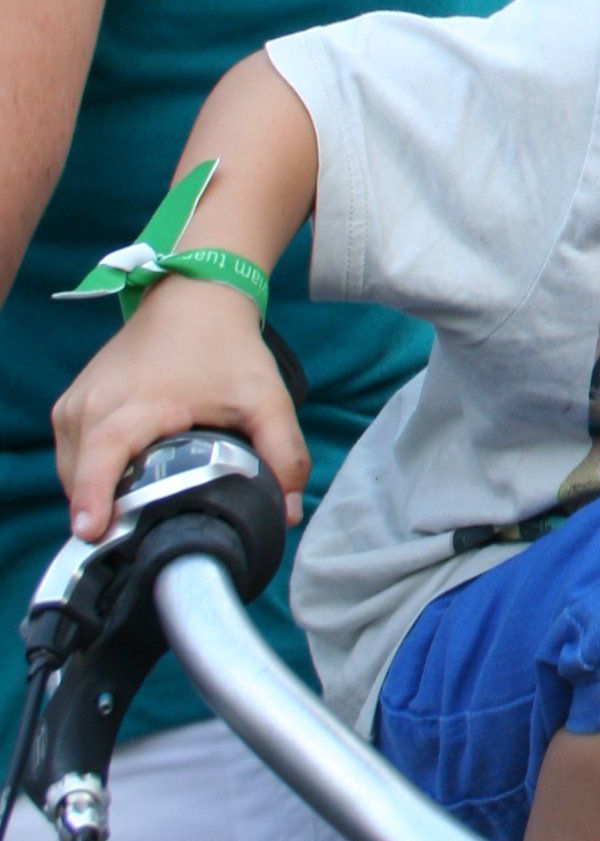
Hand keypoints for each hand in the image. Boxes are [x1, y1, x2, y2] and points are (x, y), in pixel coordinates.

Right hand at [53, 273, 308, 541]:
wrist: (194, 295)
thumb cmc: (227, 348)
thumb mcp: (268, 399)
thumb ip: (284, 454)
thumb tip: (288, 514)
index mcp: (136, 404)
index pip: (102, 456)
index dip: (94, 496)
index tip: (91, 532)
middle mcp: (93, 404)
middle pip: (81, 478)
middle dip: (101, 516)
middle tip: (133, 545)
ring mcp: (75, 404)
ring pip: (71, 471)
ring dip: (92, 499)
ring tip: (127, 522)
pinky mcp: (71, 404)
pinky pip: (70, 456)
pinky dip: (87, 477)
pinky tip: (116, 490)